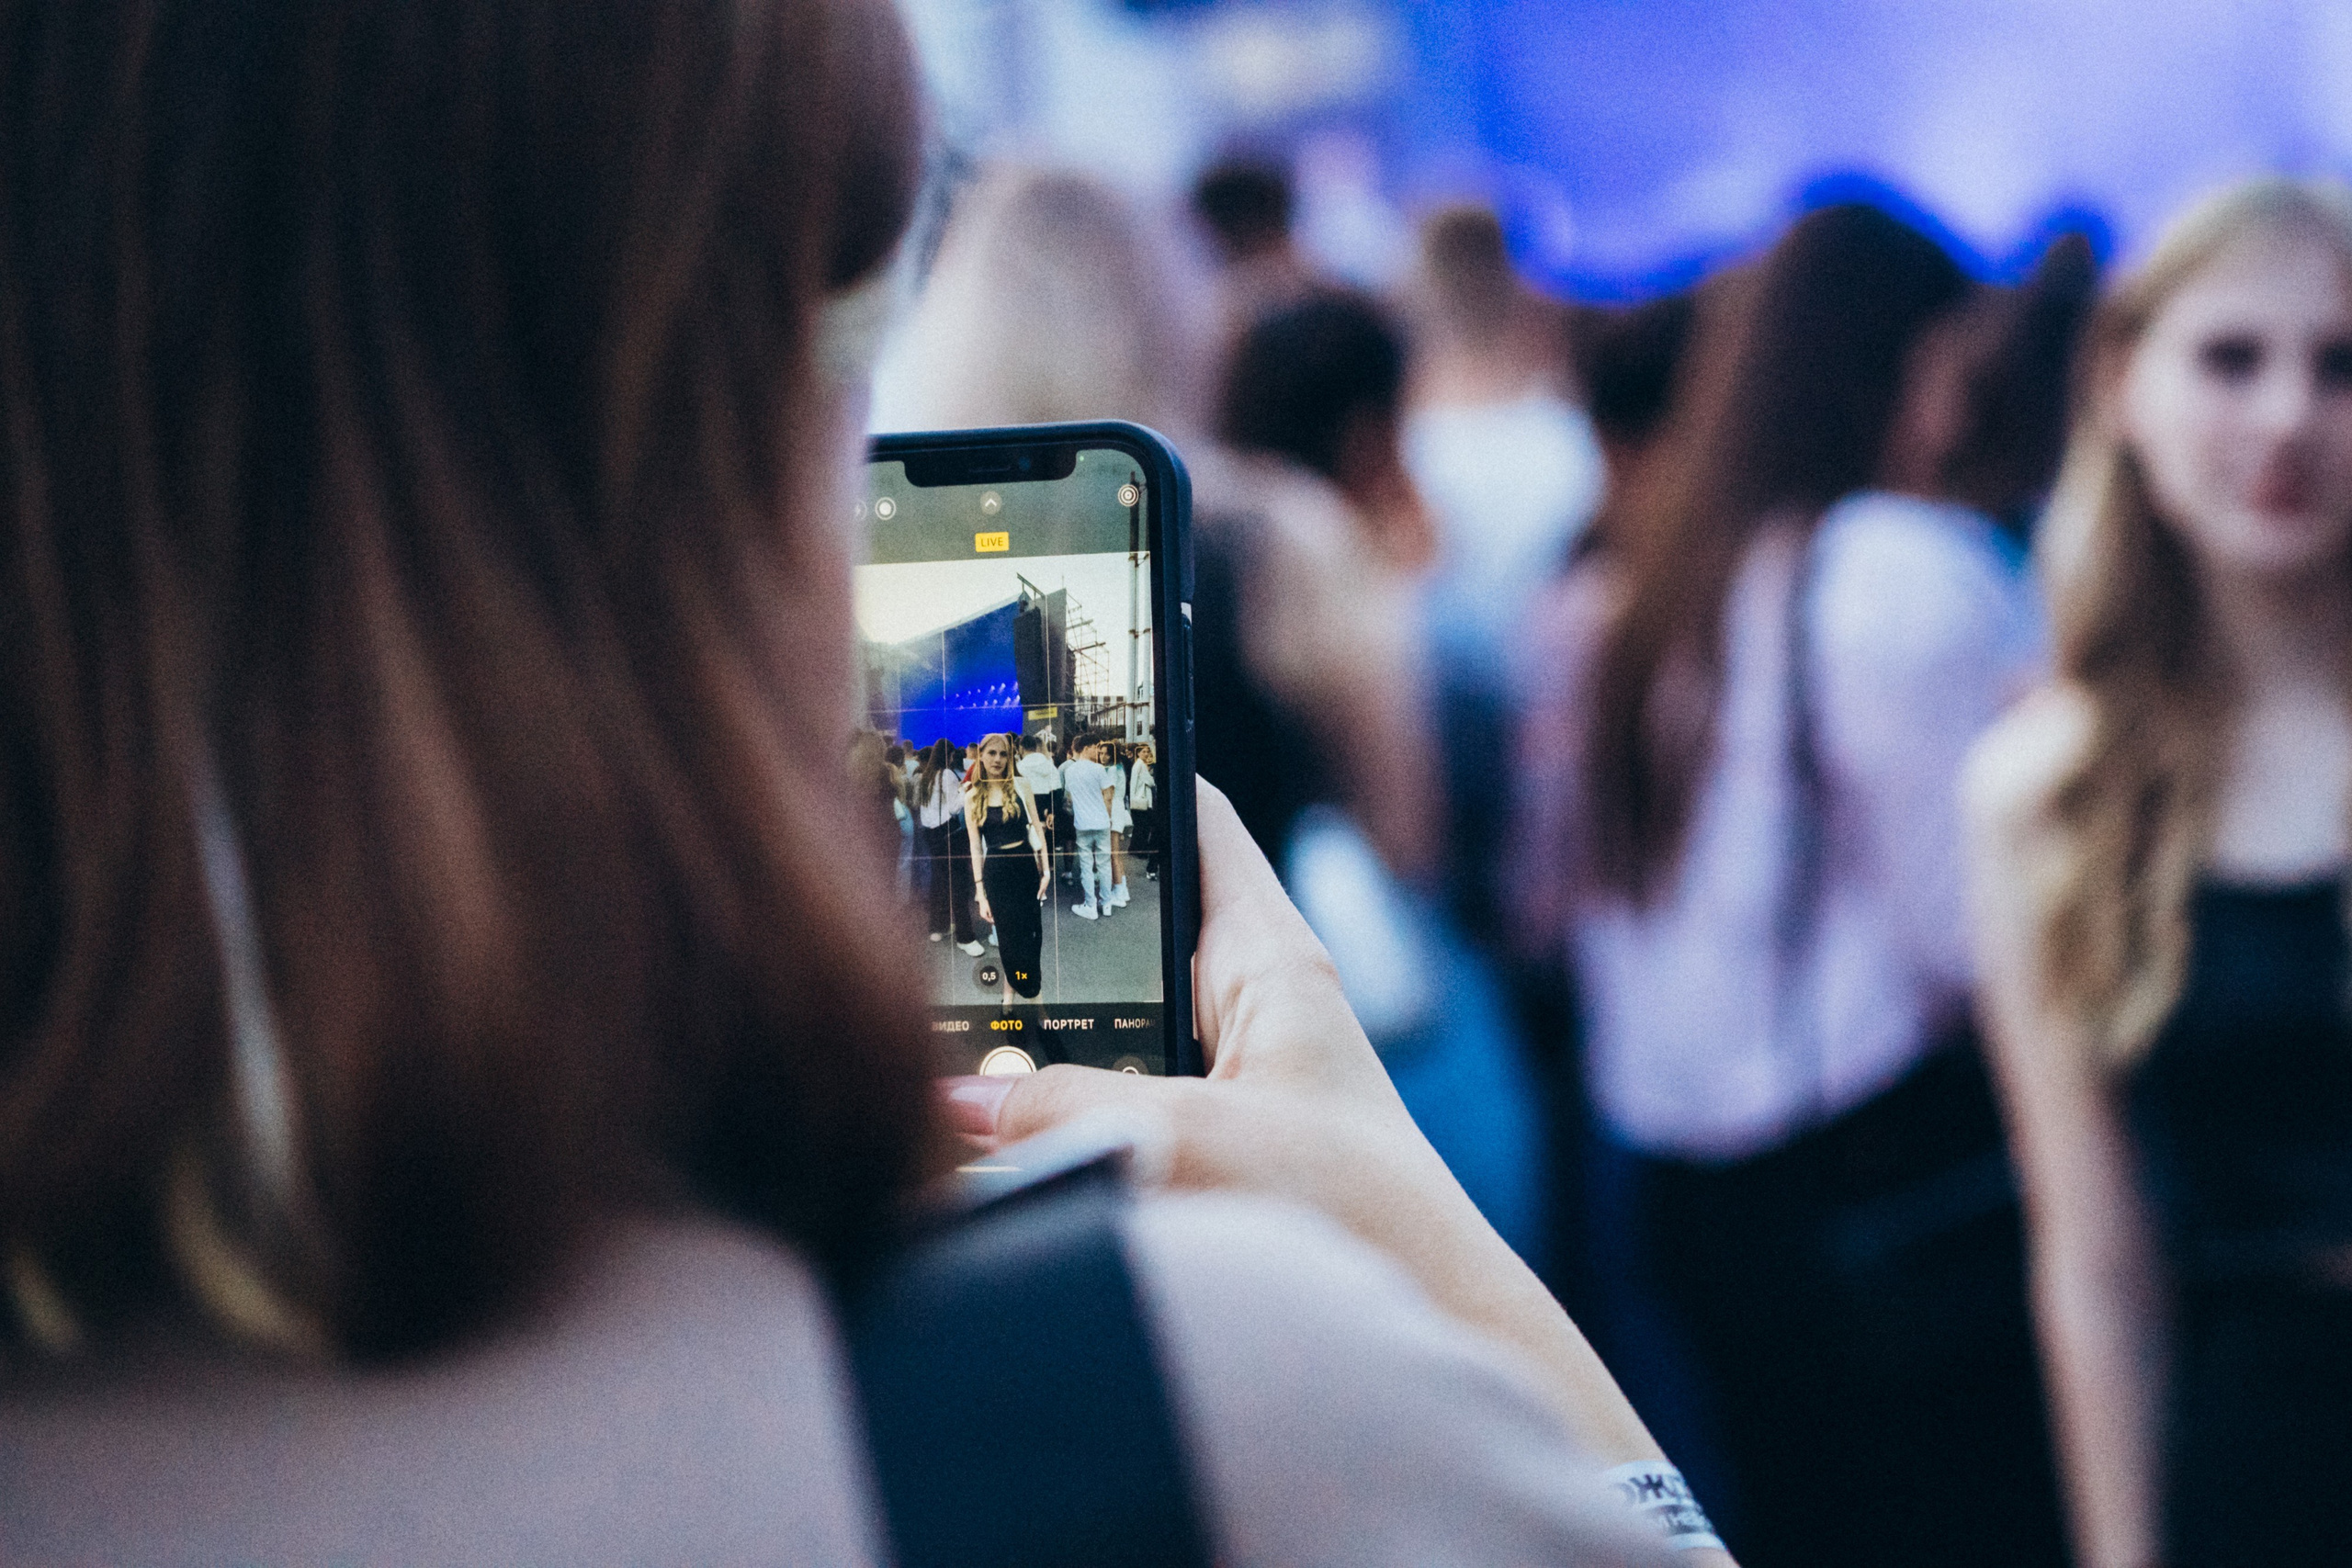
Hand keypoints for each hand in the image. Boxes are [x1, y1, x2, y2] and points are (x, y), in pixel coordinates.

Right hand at [941, 783, 1676, 1475]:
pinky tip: (967, 1131)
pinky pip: (1092, 1107)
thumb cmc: (1360, 1218)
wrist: (1440, 1334)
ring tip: (916, 1006)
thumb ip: (1063, 1112)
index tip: (1032, 723)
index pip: (1191, 818)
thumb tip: (948, 1103)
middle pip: (1121, 921)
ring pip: (1095, 1023)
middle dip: (1032, 909)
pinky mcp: (1196, 1159)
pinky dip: (1035, 1113)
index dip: (1120, 765)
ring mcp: (1218, 1084)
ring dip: (1022, 1029)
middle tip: (921, 881)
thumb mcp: (1200, 1142)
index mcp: (1271, 959)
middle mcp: (1244, 1008)